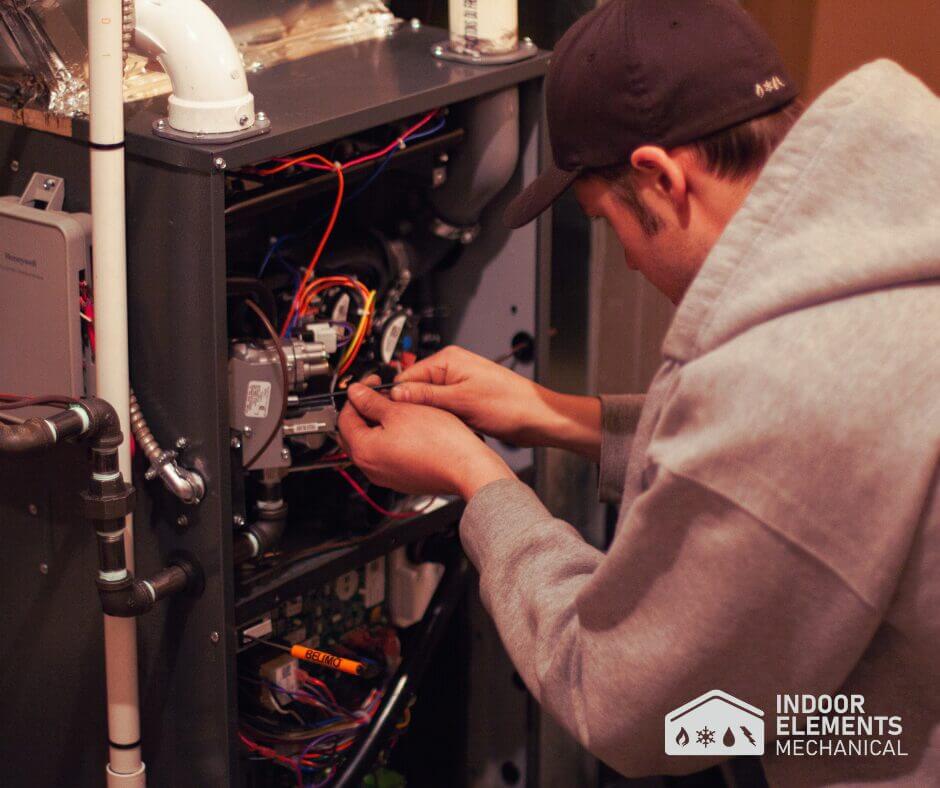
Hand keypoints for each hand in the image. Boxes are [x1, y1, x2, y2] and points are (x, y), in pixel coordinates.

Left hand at [337, 383, 515, 499]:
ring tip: (398, 409)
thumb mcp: (401, 410)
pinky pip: (388, 456)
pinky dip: (391, 439)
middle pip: (355, 433)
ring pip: (372, 444)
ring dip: (379, 424)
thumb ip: (372, 401)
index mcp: (363, 451)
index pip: (345, 417)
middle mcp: (370, 468)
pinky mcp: (402, 478)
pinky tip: (408, 428)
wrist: (466, 467)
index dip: (356, 395)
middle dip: (364, 410)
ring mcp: (386, 476)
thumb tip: (356, 393)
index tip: (370, 384)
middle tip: (380, 394)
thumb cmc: (439, 443)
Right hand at [391, 346, 601, 459]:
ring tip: (435, 429)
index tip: (389, 414)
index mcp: (449, 360)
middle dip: (414, 408)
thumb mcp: (461, 401)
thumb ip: (426, 396)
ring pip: (429, 403)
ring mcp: (458, 386)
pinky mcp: (465, 401)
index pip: (408, 375)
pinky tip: (447, 431)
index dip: (397, 396)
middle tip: (414, 426)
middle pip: (416, 389)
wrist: (537, 419)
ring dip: (430, 417)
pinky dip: (442, 421)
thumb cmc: (510, 404)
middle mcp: (452, 369)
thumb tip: (397, 393)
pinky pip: (442, 411)